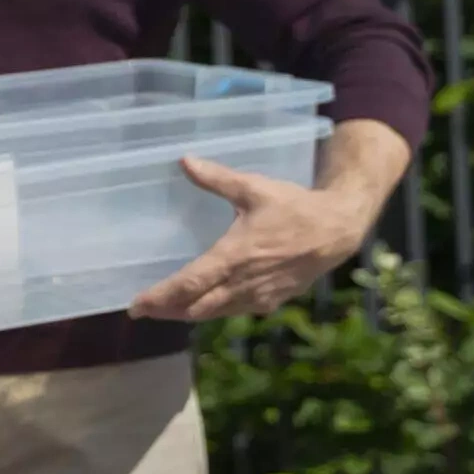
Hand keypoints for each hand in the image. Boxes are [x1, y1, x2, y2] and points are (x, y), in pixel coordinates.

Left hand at [129, 155, 378, 321]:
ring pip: (216, 313)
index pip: (189, 284)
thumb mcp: (253, 188)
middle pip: (196, 307)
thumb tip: (184, 160)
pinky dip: (215, 311)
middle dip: (168, 310)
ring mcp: (260, 296)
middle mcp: (244, 282)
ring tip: (166, 309)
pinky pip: (236, 312)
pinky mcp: (273, 301)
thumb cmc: (294, 207)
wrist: (337, 229)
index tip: (136, 306)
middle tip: (142, 309)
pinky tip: (204, 304)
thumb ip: (216, 178)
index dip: (160, 297)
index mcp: (235, 256)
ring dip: (189, 313)